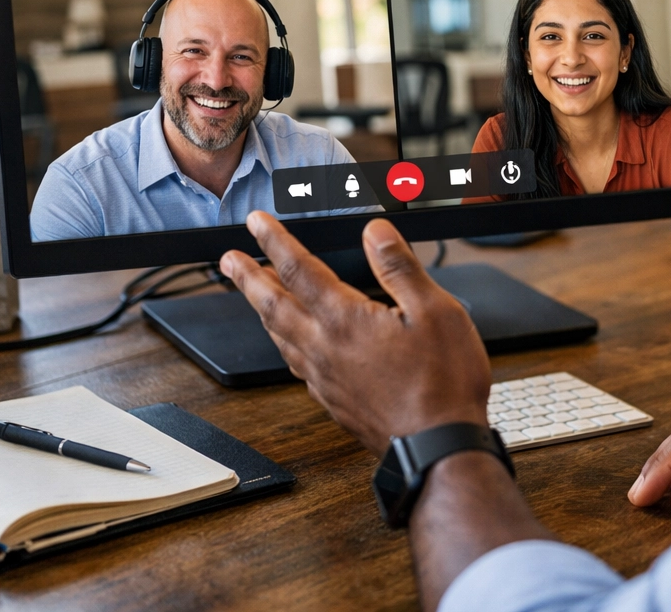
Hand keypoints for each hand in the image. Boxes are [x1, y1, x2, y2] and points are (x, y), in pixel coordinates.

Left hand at [219, 213, 491, 451]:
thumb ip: (399, 267)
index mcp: (345, 320)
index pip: (299, 270)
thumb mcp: (436, 311)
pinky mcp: (334, 402)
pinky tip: (290, 345)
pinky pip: (294, 364)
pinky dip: (283, 343)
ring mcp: (325, 379)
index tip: (257, 223)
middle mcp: (325, 348)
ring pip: (279, 337)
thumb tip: (375, 232)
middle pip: (274, 305)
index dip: (274, 242)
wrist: (437, 447)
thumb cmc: (443, 383)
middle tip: (228, 260)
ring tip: (253, 294)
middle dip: (248, 278)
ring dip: (261, 309)